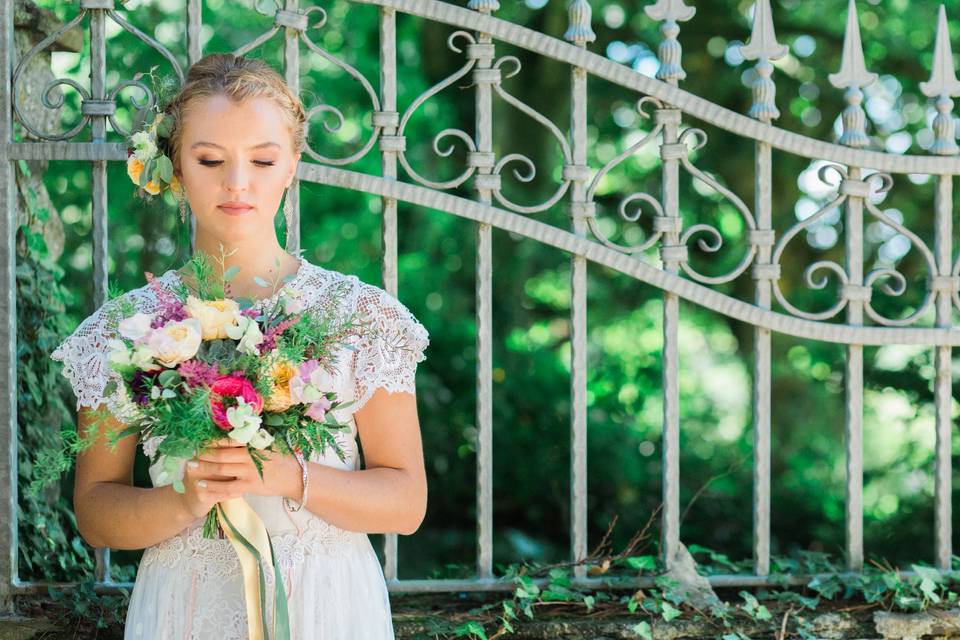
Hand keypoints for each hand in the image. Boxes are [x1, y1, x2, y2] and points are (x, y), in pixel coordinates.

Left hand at [179, 437, 300, 516]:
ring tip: (191, 467)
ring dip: (204, 468)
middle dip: (204, 453)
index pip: (229, 439)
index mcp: (254, 443)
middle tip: (190, 451)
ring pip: (222, 470)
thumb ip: (252, 439)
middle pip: (222, 454)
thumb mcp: (268, 444)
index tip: (200, 439)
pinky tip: (201, 486)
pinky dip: (213, 487)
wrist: (295, 476)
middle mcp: (251, 456)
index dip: (213, 440)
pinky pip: (227, 488)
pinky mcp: (250, 486)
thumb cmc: (280, 458)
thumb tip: (233, 431)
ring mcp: (250, 472)